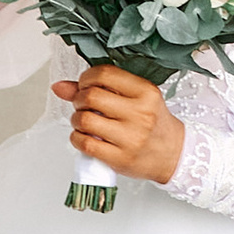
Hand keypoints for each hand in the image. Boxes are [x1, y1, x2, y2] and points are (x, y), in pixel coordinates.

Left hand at [54, 65, 184, 186]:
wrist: (173, 154)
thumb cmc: (152, 123)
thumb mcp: (135, 98)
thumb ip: (100, 88)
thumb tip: (60, 87)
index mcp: (145, 92)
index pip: (104, 74)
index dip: (86, 78)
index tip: (86, 85)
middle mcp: (140, 113)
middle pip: (90, 97)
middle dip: (78, 99)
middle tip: (83, 105)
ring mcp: (131, 138)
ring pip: (84, 120)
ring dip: (76, 119)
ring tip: (84, 122)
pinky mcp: (120, 158)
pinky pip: (85, 144)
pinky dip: (76, 138)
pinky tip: (84, 136)